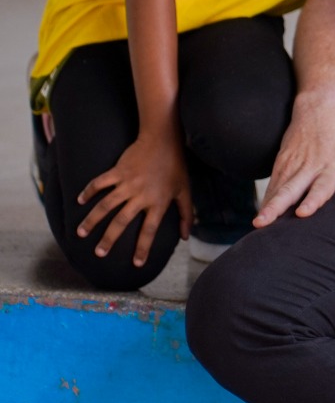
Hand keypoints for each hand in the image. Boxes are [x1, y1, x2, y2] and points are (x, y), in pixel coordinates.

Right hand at [77, 132, 192, 267]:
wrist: (162, 139)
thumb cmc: (175, 166)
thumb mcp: (185, 190)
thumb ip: (186, 214)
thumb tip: (186, 236)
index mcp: (158, 202)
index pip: (149, 231)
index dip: (143, 248)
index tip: (136, 264)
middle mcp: (141, 195)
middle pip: (121, 222)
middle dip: (109, 239)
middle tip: (99, 253)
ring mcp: (127, 183)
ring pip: (106, 205)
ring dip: (92, 220)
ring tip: (81, 233)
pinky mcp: (118, 171)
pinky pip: (100, 183)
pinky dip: (89, 191)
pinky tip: (79, 201)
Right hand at [254, 90, 334, 226]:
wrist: (319, 105)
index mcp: (332, 164)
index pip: (322, 186)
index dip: (313, 200)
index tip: (302, 214)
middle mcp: (310, 165)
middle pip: (292, 188)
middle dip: (277, 206)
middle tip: (264, 223)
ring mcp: (293, 162)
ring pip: (278, 186)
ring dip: (268, 205)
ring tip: (257, 224)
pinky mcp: (282, 160)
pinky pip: (273, 182)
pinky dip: (266, 198)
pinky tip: (261, 215)